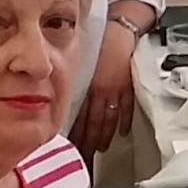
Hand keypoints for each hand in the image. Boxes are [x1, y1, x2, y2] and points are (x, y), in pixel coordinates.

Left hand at [74, 22, 137, 155]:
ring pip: (109, 119)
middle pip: (93, 122)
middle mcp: (100, 91)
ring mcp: (116, 91)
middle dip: (88, 141)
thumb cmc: (99, 43)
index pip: (79, 116)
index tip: (71, 146)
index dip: (75, 133)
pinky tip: (122, 133)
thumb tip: (59, 98)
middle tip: (84, 155)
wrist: (119, 31)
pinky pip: (126, 108)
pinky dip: (124, 122)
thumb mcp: (80, 63)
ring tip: (100, 148)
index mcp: (87, 86)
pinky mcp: (128, 86)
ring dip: (104, 135)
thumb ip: (73, 82)